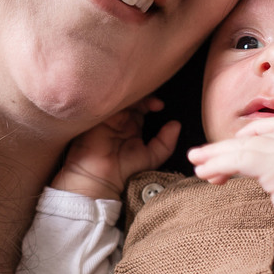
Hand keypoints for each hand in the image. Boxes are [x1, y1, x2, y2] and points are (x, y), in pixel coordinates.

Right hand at [53, 98, 180, 199]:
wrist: (101, 178)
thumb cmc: (125, 170)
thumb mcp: (152, 157)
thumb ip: (166, 142)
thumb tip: (176, 124)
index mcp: (132, 126)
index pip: (142, 106)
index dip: (151, 102)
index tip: (161, 106)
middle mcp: (120, 120)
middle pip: (132, 99)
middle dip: (143, 96)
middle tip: (152, 101)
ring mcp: (108, 118)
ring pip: (121, 98)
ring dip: (133, 96)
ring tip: (143, 100)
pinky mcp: (97, 118)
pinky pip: (107, 102)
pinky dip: (118, 98)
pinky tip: (127, 100)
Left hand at [189, 117, 273, 242]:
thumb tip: (260, 171)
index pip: (272, 125)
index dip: (247, 135)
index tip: (230, 149)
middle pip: (254, 136)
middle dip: (224, 147)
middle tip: (200, 155)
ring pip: (243, 148)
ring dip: (216, 156)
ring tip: (196, 163)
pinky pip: (241, 160)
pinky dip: (219, 165)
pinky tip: (206, 173)